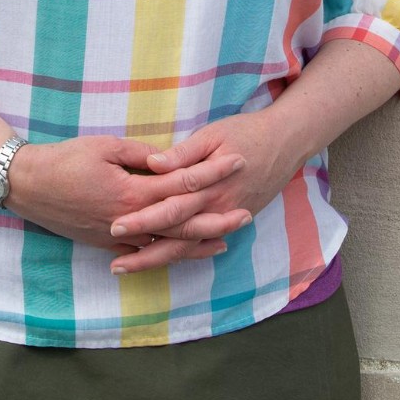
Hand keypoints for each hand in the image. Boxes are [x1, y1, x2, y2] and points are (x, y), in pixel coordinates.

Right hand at [6, 134, 246, 251]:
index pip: (182, 183)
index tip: (237, 161)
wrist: (29, 186)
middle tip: (246, 212)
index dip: (212, 172)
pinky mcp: (108, 246)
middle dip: (216, 217)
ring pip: (168, 245)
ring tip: (227, 238)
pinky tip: (184, 251)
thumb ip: (140, 153)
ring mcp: (120, 238)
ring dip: (199, 242)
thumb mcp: (104, 146)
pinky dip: (169, 253)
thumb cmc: (65, 160)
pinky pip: (146, 253)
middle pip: (183, 223)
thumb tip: (167, 159)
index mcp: (133, 192)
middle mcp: (131, 221)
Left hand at [108, 109, 301, 273]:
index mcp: (208, 185)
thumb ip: (182, 153)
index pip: (170, 207)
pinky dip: (183, 255)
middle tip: (114, 263)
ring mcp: (225, 219)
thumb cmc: (245, 133)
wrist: (285, 143)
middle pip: (175, 235)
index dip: (143, 218)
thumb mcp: (212, 135)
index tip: (115, 225)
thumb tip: (152, 164)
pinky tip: (160, 262)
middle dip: (144, 250)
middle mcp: (216, 208)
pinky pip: (203, 243)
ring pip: (187, 246)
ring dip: (157, 258)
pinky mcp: (232, 221)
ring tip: (127, 266)